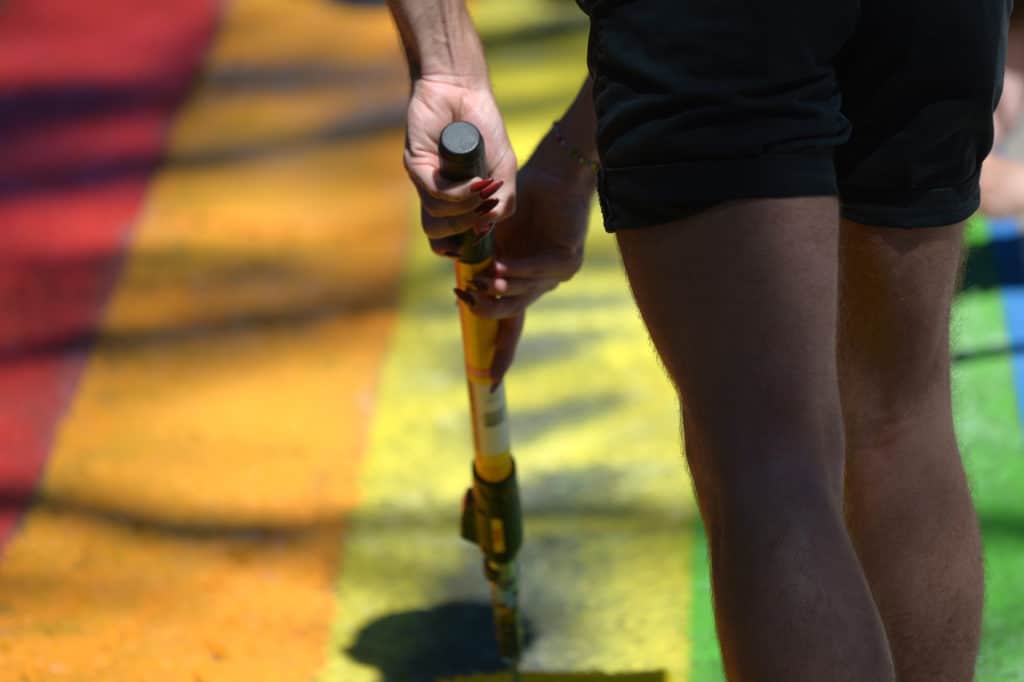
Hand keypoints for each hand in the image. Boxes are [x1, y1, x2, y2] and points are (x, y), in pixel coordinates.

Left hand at [402, 76, 516, 255]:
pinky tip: (477, 182)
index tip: (482, 246)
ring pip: (437, 217)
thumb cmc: (484, 129)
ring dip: (464, 211)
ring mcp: (424, 181)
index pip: (446, 241)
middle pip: (438, 236)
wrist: (463, 91)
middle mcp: (434, 195)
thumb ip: (504, 201)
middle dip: (465, 233)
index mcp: (452, 202)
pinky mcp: (415, 164)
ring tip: (483, 192)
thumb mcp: (505, 171)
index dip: (461, 251)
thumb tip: (488, 226)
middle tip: (485, 213)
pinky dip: (459, 193)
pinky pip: (434, 193)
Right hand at [460, 129, 595, 383]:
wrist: (550, 173)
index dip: (501, 353)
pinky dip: (517, 270)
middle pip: (510, 313)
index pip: (510, 326)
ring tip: (481, 278)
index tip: (491, 381)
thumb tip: (460, 296)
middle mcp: (538, 284)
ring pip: (522, 294)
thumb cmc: (516, 200)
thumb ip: (477, 266)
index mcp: (519, 282)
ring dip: (499, 289)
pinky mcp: (568, 262)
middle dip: (486, 308)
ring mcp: (556, 276)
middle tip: (465, 295)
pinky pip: (537, 274)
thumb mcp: (488, 239)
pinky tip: (500, 265)